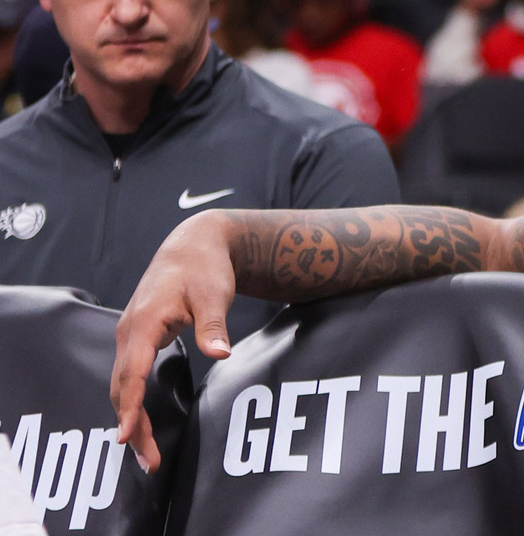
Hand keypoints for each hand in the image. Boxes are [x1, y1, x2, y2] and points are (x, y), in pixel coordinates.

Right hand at [111, 209, 239, 472]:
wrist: (194, 245)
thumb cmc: (204, 268)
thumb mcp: (213, 294)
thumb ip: (213, 326)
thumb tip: (220, 354)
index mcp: (144, 323)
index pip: (132, 373)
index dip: (131, 407)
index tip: (128, 436)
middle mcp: (130, 331)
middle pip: (123, 388)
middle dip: (132, 425)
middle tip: (148, 460)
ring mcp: (131, 335)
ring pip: (123, 385)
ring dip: (131, 417)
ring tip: (146, 453)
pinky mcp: (139, 338)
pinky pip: (129, 376)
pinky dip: (132, 401)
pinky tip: (142, 422)